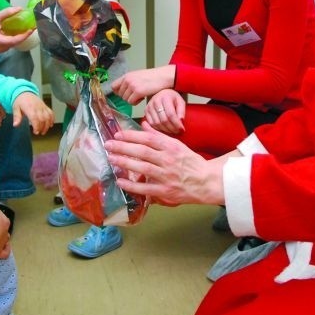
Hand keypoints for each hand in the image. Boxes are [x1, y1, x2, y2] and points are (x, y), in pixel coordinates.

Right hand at [0, 8, 34, 52]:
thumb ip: (6, 13)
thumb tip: (20, 8)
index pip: (13, 40)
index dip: (23, 36)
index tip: (31, 30)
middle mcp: (0, 47)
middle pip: (16, 42)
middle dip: (25, 35)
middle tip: (34, 27)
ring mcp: (1, 49)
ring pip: (15, 43)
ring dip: (22, 36)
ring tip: (30, 28)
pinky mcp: (3, 48)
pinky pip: (13, 43)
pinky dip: (18, 37)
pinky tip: (23, 32)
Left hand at [13, 92, 54, 134]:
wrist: (25, 92)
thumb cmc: (20, 101)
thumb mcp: (15, 108)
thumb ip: (17, 117)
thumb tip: (15, 125)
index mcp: (29, 108)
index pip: (35, 118)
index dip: (37, 126)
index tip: (36, 132)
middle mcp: (37, 107)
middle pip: (43, 119)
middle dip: (42, 128)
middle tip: (39, 133)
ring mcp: (42, 107)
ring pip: (48, 117)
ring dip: (47, 125)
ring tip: (44, 131)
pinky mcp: (45, 106)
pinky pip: (51, 113)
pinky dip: (52, 119)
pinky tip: (50, 124)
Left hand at [104, 121, 225, 205]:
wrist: (206, 182)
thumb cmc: (190, 162)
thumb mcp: (177, 144)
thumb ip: (158, 135)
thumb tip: (143, 124)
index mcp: (171, 147)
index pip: (148, 139)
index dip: (131, 136)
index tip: (118, 134)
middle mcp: (168, 160)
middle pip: (142, 152)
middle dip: (123, 147)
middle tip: (108, 145)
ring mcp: (166, 176)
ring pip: (142, 168)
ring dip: (125, 163)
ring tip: (111, 158)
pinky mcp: (165, 191)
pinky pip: (146, 188)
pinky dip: (132, 185)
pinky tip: (121, 181)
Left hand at [111, 65, 175, 104]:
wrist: (163, 76)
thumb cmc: (152, 77)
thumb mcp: (137, 76)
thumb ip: (128, 82)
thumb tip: (121, 92)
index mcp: (126, 76)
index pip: (113, 86)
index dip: (118, 92)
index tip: (125, 94)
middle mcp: (127, 80)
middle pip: (120, 95)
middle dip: (128, 97)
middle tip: (136, 95)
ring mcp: (132, 85)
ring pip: (125, 99)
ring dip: (133, 100)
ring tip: (141, 95)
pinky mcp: (138, 91)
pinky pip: (131, 102)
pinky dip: (137, 102)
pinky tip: (143, 97)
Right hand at [144, 89, 185, 133]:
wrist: (163, 93)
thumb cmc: (172, 98)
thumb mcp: (180, 102)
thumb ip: (182, 111)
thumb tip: (181, 121)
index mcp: (165, 97)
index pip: (171, 114)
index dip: (177, 124)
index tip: (182, 129)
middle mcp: (155, 101)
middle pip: (163, 120)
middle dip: (172, 128)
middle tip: (178, 132)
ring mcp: (149, 106)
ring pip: (157, 123)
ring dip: (166, 130)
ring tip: (172, 131)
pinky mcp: (146, 111)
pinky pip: (151, 124)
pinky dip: (158, 129)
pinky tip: (165, 129)